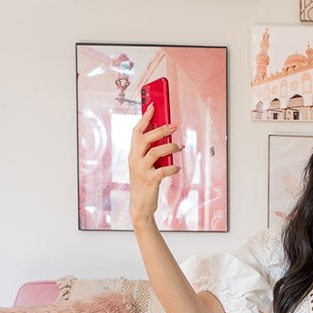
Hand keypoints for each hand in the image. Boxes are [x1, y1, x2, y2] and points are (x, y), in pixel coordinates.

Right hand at [128, 105, 181, 223]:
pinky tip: (177, 168)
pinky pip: (162, 170)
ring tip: (179, 147)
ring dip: (169, 147)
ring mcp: (141, 170)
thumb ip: (151, 152)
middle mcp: (134, 160)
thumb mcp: (145, 165)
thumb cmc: (145, 183)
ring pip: (154, 152)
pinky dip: (172, 168)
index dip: (144, 118)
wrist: (140, 205)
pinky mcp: (149, 180)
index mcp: (133, 154)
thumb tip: (166, 137)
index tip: (152, 106)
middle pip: (145, 138)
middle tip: (173, 126)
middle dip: (160, 130)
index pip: (136, 132)